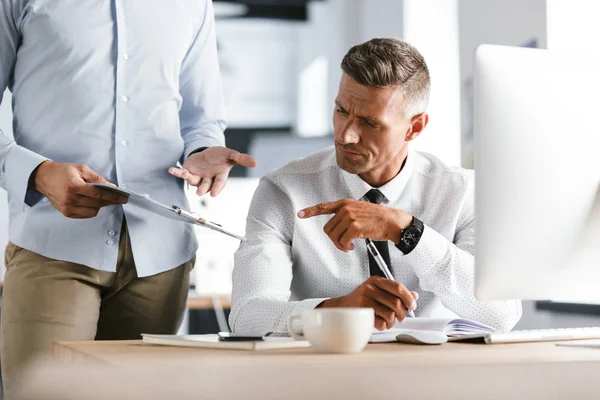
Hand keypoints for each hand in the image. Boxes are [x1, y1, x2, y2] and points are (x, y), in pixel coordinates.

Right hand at [33, 161, 127, 218]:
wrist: (43, 178)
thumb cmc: (62, 172)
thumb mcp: (81, 169)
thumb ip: (97, 178)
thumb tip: (111, 186)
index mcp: (74, 186)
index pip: (98, 194)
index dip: (113, 197)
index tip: (123, 198)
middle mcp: (70, 198)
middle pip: (97, 204)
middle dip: (109, 201)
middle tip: (118, 198)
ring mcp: (67, 207)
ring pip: (93, 211)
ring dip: (100, 206)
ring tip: (102, 199)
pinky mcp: (66, 213)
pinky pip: (85, 215)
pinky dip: (92, 210)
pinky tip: (92, 203)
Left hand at [168, 147, 256, 196]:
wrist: (207, 153)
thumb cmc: (220, 156)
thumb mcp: (231, 155)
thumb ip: (242, 159)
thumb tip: (256, 162)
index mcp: (220, 175)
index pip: (219, 182)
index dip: (217, 188)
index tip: (213, 194)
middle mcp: (209, 179)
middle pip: (206, 185)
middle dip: (203, 188)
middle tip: (200, 193)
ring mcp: (198, 176)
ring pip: (194, 181)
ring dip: (190, 179)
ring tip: (186, 175)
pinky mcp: (189, 172)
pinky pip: (183, 174)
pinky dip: (177, 172)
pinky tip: (172, 170)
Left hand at [297, 199, 412, 250]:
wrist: (392, 221)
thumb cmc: (378, 218)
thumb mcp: (359, 209)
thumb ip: (346, 214)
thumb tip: (336, 226)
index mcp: (345, 203)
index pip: (324, 207)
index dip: (310, 211)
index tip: (300, 214)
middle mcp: (345, 208)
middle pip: (328, 229)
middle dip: (334, 239)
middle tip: (344, 243)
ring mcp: (350, 217)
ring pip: (334, 237)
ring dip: (340, 245)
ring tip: (349, 245)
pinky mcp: (355, 227)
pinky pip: (343, 242)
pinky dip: (346, 247)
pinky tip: (353, 246)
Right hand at [318, 276, 418, 329]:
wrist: (342, 307)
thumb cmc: (361, 300)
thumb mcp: (378, 291)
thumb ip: (396, 293)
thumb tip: (414, 296)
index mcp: (376, 280)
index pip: (398, 287)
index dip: (408, 298)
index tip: (412, 306)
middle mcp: (370, 287)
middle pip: (396, 302)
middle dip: (402, 313)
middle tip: (401, 317)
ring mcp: (364, 299)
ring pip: (390, 314)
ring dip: (393, 321)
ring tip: (389, 321)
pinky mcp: (361, 312)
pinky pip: (381, 322)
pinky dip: (384, 326)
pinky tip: (380, 323)